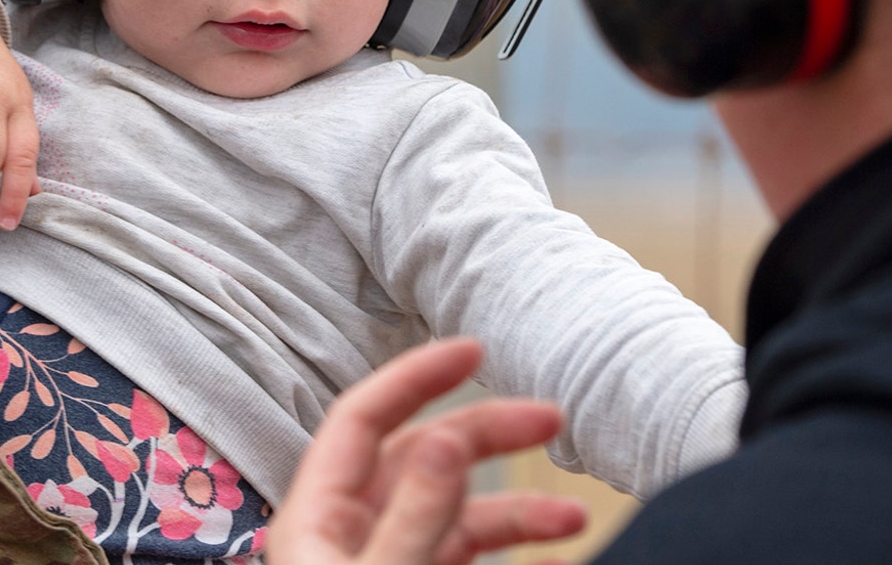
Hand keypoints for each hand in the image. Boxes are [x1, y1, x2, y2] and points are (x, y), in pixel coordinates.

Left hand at [268, 338, 586, 564]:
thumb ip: (411, 515)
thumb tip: (446, 437)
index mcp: (317, 518)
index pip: (364, 418)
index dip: (417, 375)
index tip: (475, 348)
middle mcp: (351, 535)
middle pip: (424, 459)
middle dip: (488, 435)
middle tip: (551, 419)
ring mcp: (387, 562)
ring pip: (459, 517)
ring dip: (519, 511)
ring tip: (574, 517)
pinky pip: (472, 562)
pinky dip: (517, 556)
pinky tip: (558, 559)